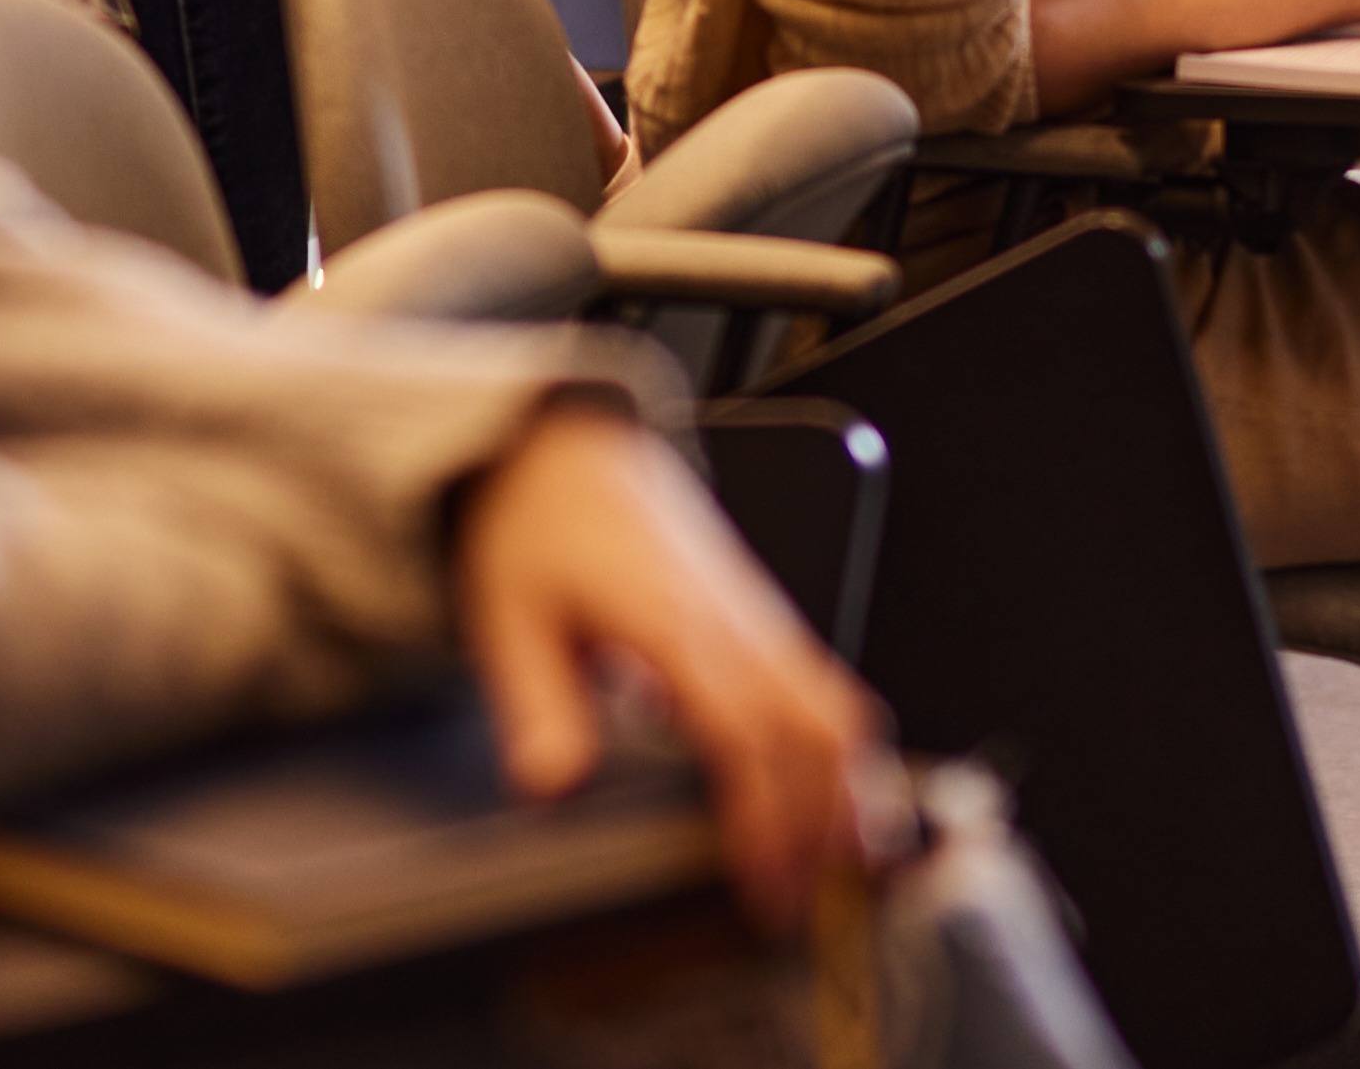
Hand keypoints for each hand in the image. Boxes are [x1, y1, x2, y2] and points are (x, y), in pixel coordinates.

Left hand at [452, 402, 899, 932]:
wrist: (567, 453)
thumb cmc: (540, 530)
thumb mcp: (509, 618)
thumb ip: (537, 704)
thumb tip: (552, 786)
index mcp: (674, 622)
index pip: (745, 733)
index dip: (765, 816)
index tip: (765, 884)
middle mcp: (735, 620)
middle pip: (821, 731)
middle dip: (826, 824)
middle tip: (803, 906)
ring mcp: (759, 618)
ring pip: (841, 710)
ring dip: (851, 792)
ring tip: (838, 873)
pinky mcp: (765, 621)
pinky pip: (830, 690)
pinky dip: (845, 756)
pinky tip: (832, 807)